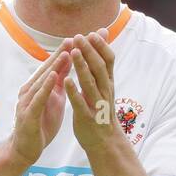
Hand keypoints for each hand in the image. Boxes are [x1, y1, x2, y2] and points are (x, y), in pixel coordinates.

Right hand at [10, 46, 72, 167]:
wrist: (25, 149)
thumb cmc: (40, 124)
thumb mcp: (53, 101)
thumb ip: (58, 85)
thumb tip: (67, 68)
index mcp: (38, 88)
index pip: (52, 68)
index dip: (63, 53)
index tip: (75, 39)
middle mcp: (30, 91)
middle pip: (46, 70)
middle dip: (59, 54)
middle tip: (71, 39)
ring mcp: (27, 102)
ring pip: (42, 81)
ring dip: (54, 67)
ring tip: (65, 54)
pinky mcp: (28, 114)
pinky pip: (38, 98)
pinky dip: (46, 87)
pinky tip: (54, 78)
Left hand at [63, 28, 119, 154]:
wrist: (105, 142)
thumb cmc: (101, 111)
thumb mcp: (104, 88)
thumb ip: (102, 67)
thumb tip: (105, 47)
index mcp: (108, 84)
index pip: (109, 61)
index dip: (101, 47)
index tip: (92, 32)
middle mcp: (105, 92)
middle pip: (100, 68)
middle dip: (90, 51)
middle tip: (79, 36)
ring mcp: (97, 105)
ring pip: (91, 83)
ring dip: (82, 67)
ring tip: (73, 52)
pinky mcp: (87, 117)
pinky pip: (80, 103)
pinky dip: (74, 91)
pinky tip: (67, 80)